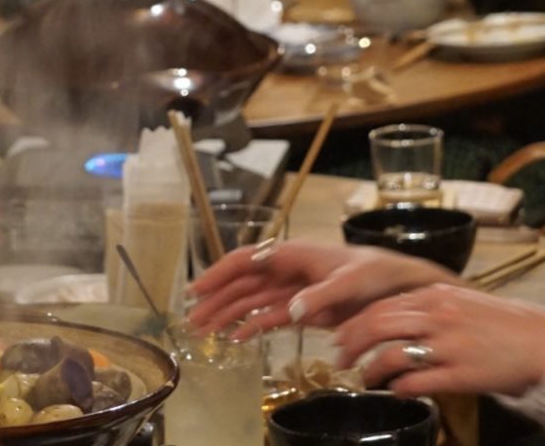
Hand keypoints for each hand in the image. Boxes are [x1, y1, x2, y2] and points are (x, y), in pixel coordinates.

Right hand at [188, 240, 458, 332]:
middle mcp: (288, 269)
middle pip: (243, 282)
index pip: (247, 260)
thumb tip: (293, 309)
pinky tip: (237, 338)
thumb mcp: (355, 280)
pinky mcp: (305, 308)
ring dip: (228, 314)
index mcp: (293, 254)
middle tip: (191, 320)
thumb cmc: (378, 273)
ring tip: (205, 332)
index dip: (219, 273)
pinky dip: (252, 326)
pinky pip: (271, 316)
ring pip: (252, 300)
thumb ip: (324, 293)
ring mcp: (295, 288)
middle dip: (216, 299)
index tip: (197, 289)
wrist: (402, 285)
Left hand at [335, 283, 544, 397]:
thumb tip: (395, 317)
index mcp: (434, 295)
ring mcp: (447, 345)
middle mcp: (436, 316)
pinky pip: (418, 381)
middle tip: (340, 358)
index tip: (341, 334)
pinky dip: (400, 386)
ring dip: (371, 368)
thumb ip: (428, 306)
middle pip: (377, 324)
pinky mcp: (460, 373)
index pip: (381, 305)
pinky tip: (395, 390)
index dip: (356, 321)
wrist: (537, 338)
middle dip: (351, 342)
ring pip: (392, 353)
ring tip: (363, 378)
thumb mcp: (459, 300)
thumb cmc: (500, 322)